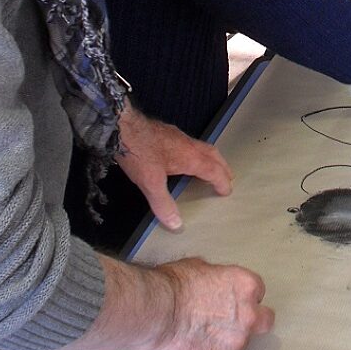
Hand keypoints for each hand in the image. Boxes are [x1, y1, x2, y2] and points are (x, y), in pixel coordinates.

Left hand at [117, 105, 232, 230]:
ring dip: (211, 158)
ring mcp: (178, 136)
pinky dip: (197, 153)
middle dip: (222, 167)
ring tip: (211, 168)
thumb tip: (177, 224)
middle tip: (227, 177)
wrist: (123, 125)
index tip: (227, 191)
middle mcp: (188, 144)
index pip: (214, 170)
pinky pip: (191, 144)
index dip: (222, 181)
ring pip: (202, 147)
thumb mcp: (150, 183)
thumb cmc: (138, 151)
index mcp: (190, 157)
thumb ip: (164, 204)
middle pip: (213, 155)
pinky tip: (185, 158)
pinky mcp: (168, 133)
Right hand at [144, 257, 273, 349]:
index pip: (258, 293)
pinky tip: (194, 346)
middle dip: (252, 321)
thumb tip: (217, 286)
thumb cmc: (176, 285)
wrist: (158, 311)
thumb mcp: (202, 267)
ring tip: (203, 334)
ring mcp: (235, 344)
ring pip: (239, 344)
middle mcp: (249, 316)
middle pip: (264, 321)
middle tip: (233, 320)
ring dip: (227, 340)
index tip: (232, 299)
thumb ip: (220, 279)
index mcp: (248, 286)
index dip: (243, 296)